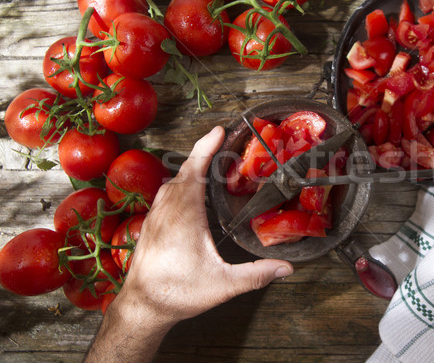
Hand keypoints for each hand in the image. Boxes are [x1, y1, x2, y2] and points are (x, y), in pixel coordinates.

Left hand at [86, 127, 293, 362]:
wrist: (142, 308)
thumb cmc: (178, 293)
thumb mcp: (223, 285)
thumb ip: (256, 275)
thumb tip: (286, 268)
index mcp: (185, 215)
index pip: (195, 170)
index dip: (206, 147)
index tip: (218, 131)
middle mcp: (167, 210)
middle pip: (184, 171)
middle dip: (202, 154)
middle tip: (222, 146)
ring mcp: (155, 218)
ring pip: (171, 183)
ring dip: (189, 170)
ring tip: (208, 167)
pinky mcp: (149, 227)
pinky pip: (164, 196)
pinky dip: (178, 185)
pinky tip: (187, 197)